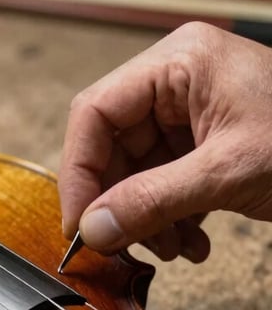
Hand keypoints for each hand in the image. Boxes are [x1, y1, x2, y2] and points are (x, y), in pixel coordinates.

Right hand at [58, 22, 271, 260]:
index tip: (80, 224)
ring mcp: (189, 114)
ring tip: (172, 248)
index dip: (80, 172)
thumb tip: (94, 229)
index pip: (95, 113)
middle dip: (119, 203)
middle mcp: (176, 82)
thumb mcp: (229, 173)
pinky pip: (163, 184)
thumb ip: (154, 201)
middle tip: (121, 245)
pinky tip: (192, 242)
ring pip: (136, 172)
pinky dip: (169, 219)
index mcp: (179, 62)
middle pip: (112, 146)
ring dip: (146, 219)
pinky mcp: (203, 143)